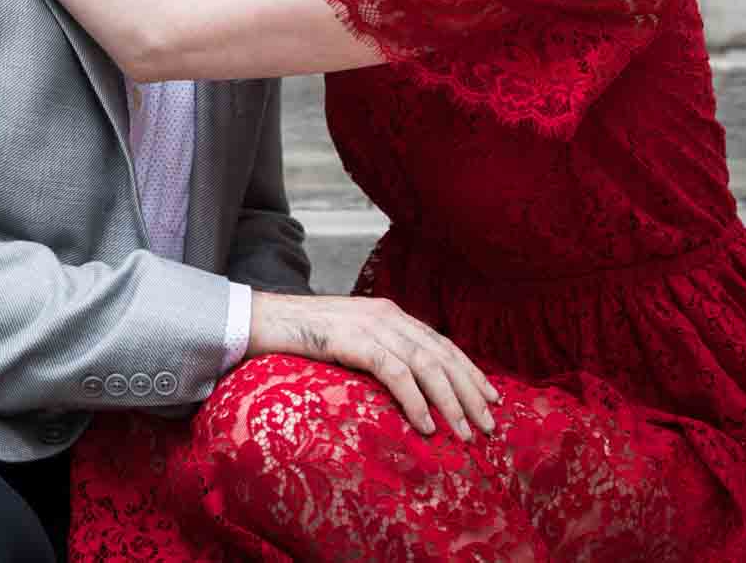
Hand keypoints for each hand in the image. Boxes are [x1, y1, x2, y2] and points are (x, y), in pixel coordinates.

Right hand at [247, 293, 500, 440]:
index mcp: (387, 312)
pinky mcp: (349, 337)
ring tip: (465, 433)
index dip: (469, 372)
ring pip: (425, 364)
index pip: (441, 343)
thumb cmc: (296, 338)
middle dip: (469, 392)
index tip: (491, 401)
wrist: (254, 320)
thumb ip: (376, 353)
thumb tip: (407, 385)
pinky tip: (426, 425)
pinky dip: (415, 400)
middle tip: (490, 426)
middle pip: (442, 354)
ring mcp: (367, 323)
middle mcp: (384, 313)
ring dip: (450, 402)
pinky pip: (394, 371)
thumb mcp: (347, 342)